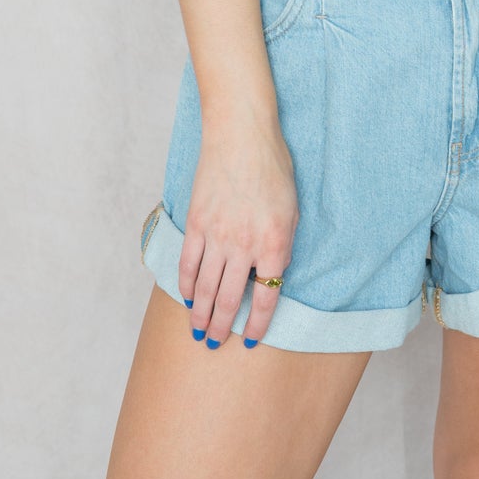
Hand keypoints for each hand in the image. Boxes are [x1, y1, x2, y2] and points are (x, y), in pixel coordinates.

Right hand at [178, 119, 299, 350]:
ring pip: (205, 288)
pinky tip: (187, 297)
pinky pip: (188, 263)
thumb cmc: (273, 168)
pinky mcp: (196, 223)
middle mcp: (244, 245)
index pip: (267, 298)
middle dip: (223, 327)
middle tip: (216, 344)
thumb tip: (272, 275)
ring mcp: (217, 235)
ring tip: (198, 332)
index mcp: (274, 244)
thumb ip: (282, 246)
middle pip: (230, 299)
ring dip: (200, 314)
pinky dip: (186, 284)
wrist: (242, 134)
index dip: (258, 324)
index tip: (251, 340)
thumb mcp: (292, 211)